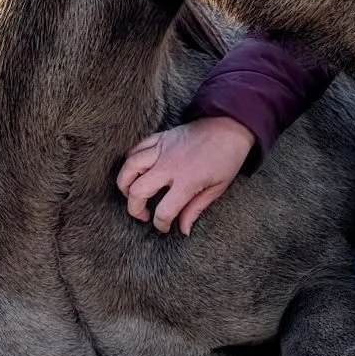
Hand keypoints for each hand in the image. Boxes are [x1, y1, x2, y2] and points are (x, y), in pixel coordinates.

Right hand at [117, 116, 255, 236]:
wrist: (230, 125)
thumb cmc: (228, 158)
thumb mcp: (217, 188)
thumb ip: (196, 209)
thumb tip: (183, 230)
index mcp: (187, 180)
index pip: (164, 211)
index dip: (160, 224)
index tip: (164, 227)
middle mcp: (170, 165)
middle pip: (137, 191)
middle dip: (135, 209)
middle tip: (143, 215)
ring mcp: (162, 149)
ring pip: (129, 167)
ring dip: (125, 184)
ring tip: (131, 194)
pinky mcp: (160, 137)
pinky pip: (136, 147)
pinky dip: (130, 161)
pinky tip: (135, 171)